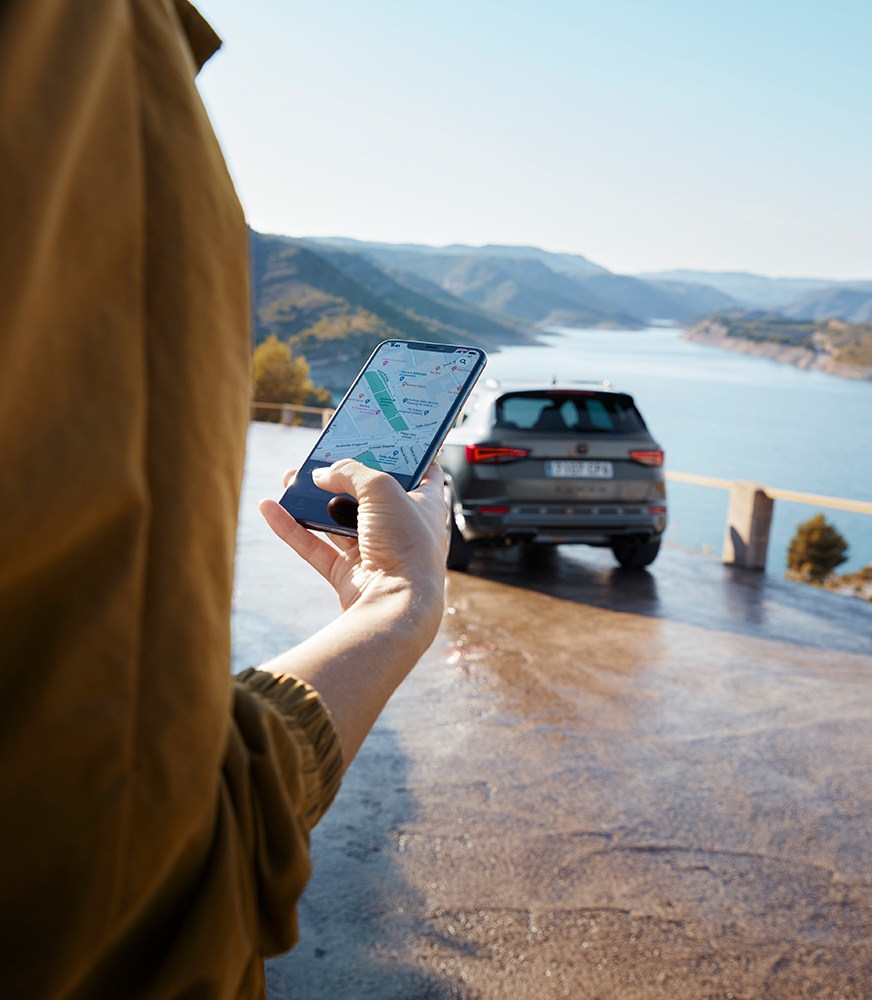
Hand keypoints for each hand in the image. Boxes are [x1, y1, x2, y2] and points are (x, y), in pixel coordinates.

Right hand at [259, 460, 447, 614]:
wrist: (395, 606)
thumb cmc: (406, 545)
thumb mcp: (382, 489)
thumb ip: (351, 472)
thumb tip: (324, 474)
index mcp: (425, 506)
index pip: (421, 472)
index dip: (403, 453)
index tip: (382, 436)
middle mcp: (401, 528)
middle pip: (368, 495)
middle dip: (341, 476)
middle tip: (321, 458)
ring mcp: (374, 553)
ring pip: (337, 520)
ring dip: (312, 499)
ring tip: (289, 477)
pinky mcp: (349, 574)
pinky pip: (315, 547)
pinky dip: (292, 528)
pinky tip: (270, 507)